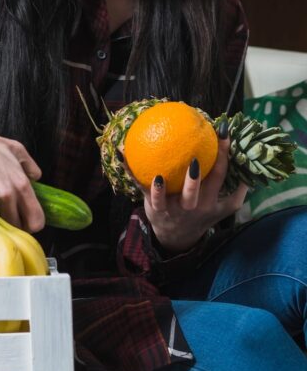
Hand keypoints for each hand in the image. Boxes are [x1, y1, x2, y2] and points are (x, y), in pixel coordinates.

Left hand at [139, 127, 247, 253]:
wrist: (178, 238)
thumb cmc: (201, 214)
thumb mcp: (221, 208)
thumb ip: (234, 190)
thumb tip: (245, 160)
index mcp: (212, 201)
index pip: (220, 175)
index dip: (224, 155)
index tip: (223, 132)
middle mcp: (195, 206)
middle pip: (200, 191)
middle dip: (197, 177)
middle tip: (196, 157)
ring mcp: (175, 209)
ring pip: (172, 199)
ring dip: (166, 187)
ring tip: (160, 174)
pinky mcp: (157, 210)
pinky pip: (146, 193)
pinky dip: (134, 175)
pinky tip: (123, 154)